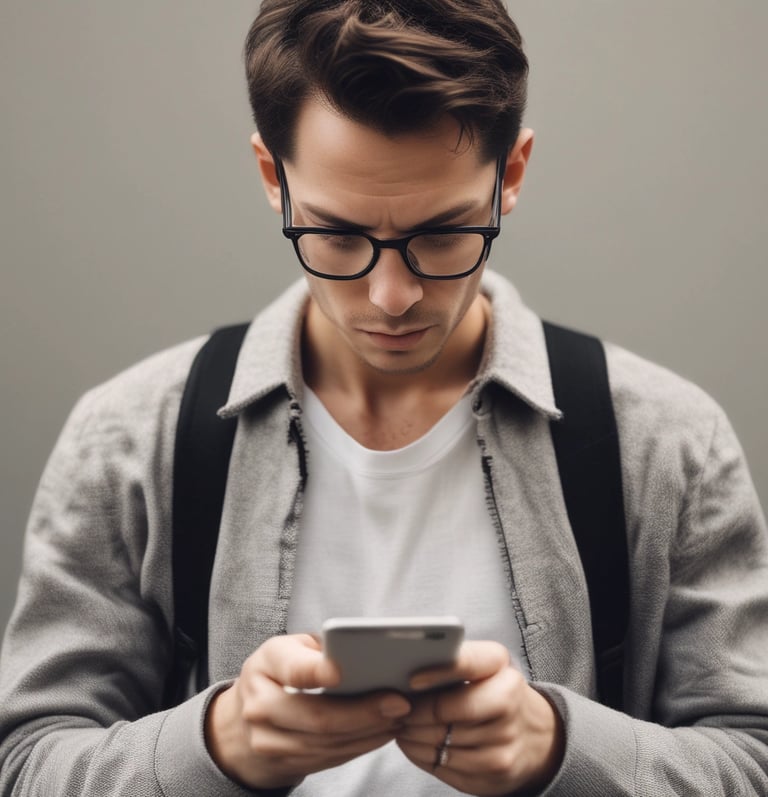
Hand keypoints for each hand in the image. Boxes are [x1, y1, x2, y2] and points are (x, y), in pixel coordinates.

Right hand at [205, 634, 411, 788]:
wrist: (241, 722)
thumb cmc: (280, 671)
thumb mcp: (291, 648)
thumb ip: (319, 649)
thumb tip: (362, 653)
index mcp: (266, 664)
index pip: (294, 670)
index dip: (318, 671)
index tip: (343, 671)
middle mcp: (260, 704)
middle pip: (318, 716)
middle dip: (364, 712)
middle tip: (399, 703)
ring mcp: (268, 740)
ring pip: (327, 743)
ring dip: (368, 733)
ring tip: (399, 717)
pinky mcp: (282, 762)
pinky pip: (328, 758)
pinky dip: (359, 747)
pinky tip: (381, 733)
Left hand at [395, 641, 563, 795]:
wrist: (538, 736)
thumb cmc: (496, 692)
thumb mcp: (484, 666)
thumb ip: (451, 662)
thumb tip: (403, 675)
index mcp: (502, 667)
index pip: (466, 664)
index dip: (435, 672)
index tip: (410, 680)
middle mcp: (508, 704)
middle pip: (443, 712)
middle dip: (412, 712)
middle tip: (394, 708)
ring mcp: (504, 745)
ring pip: (438, 742)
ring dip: (411, 736)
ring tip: (400, 726)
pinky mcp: (495, 775)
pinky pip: (443, 768)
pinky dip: (421, 756)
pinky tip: (414, 744)